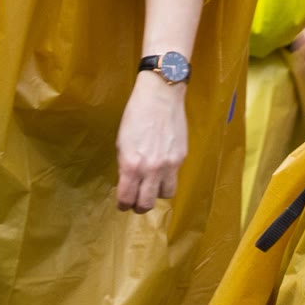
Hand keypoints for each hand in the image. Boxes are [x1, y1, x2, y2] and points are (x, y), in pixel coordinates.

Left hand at [116, 72, 188, 211]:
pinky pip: (175, 177)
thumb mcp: (122, 143)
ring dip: (157, 194)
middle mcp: (151, 169)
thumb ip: (126, 165)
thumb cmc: (135, 115)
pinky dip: (167, 179)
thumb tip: (130, 180)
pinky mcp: (182, 157)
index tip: (122, 204)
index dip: (123, 205)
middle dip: (140, 206)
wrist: (160, 97)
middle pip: (147, 203)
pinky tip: (162, 170)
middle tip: (136, 203)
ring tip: (152, 187)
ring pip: (166, 195)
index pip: (127, 198)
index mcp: (131, 165)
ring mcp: (170, 164)